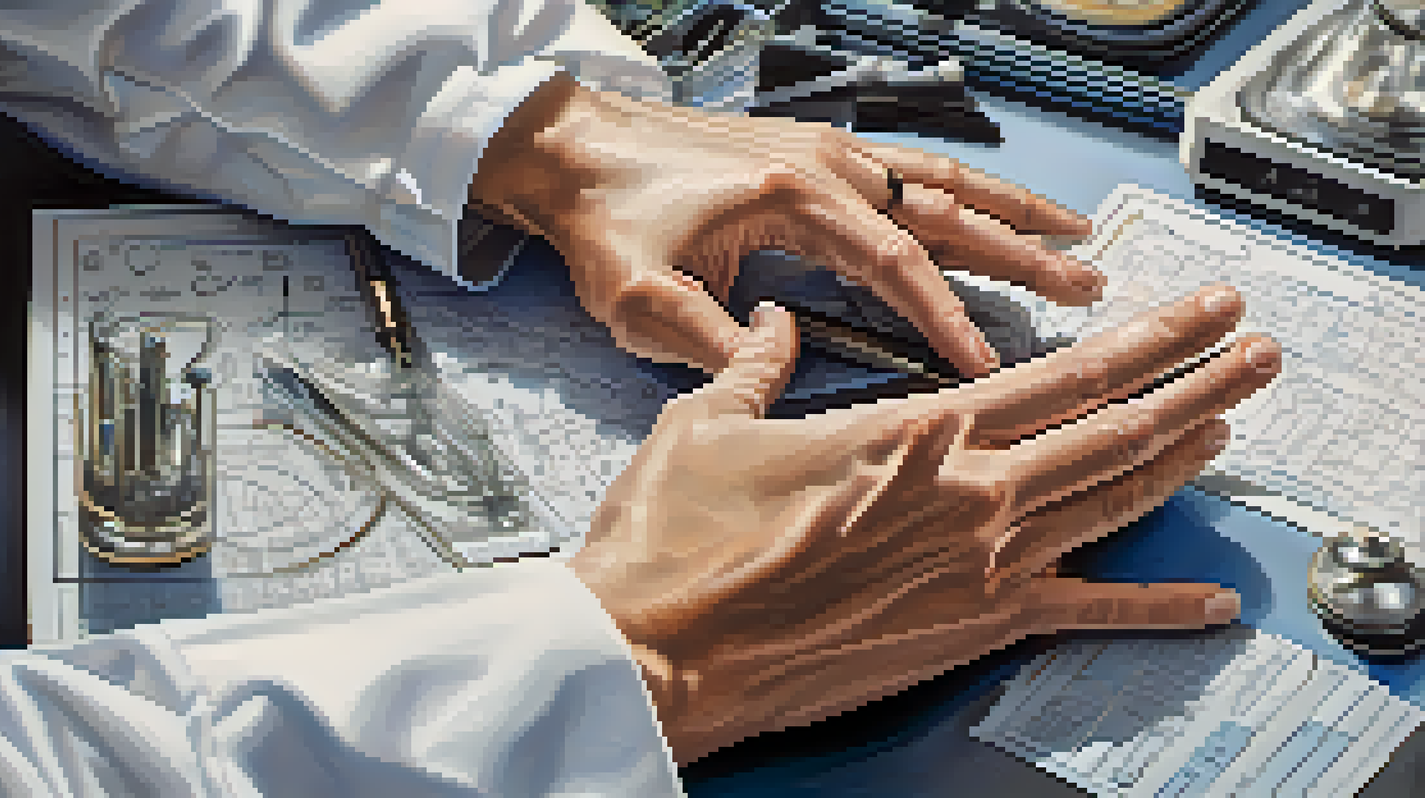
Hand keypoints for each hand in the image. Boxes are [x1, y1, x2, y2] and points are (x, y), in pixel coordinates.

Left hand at [469, 73, 1099, 376]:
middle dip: (1022, 252)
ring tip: (1076, 232)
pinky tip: (989, 204)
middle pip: (945, 212)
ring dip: (1011, 208)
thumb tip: (792, 364)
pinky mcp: (812, 153)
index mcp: (794, 199)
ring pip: (940, 180)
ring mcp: (824, 152)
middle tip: (1089, 285)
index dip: (946, 319)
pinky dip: (962, 188)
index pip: (896, 266)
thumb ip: (722, 347)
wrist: (573, 149)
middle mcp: (824, 166)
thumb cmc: (606, 222)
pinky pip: (909, 167)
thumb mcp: (648, 304)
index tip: (987, 364)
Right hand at [569, 284, 1281, 764]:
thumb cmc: (676, 541)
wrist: (658, 649)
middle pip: (1117, 427)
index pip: (1062, 373)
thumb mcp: (706, 424)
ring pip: (1115, 502)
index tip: (1194, 309)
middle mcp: (969, 493)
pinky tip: (1205, 603)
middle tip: (1253, 347)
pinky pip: (1084, 615)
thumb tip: (771, 331)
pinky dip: (1153, 609)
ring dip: (1186, 458)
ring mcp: (979, 567)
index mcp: (915, 431)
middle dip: (1198, 380)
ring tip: (1233, 426)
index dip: (1145, 337)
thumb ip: (757, 369)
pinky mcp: (968, 631)